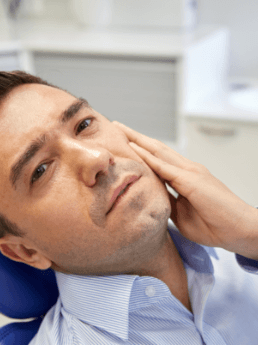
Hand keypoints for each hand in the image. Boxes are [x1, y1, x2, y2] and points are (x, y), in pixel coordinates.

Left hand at [113, 121, 257, 258]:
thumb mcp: (181, 214)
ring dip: (137, 139)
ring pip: (157, 151)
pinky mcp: (191, 180)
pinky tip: (134, 147)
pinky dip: (147, 156)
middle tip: (117, 127)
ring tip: (120, 129)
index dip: (140, 149)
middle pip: (155, 149)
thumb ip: (168, 202)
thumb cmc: (214, 224)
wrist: (240, 230)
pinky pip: (164, 166)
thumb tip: (152, 198)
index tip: (123, 143)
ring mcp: (189, 172)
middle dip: (135, 137)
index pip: (157, 158)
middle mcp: (186, 169)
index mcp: (184, 177)